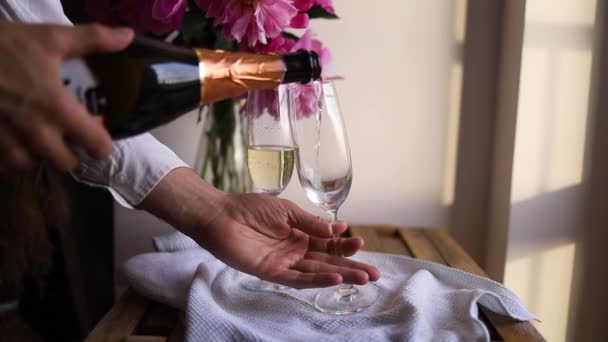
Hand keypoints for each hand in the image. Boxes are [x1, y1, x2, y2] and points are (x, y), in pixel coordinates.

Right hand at [0, 21, 133, 170]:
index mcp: (58, 111)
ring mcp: (7, 145)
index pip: (97, 147)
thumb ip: (92, 39)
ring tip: (34, 133)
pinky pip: (4, 164)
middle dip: (69, 151)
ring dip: (37, 155)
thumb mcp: (48, 38)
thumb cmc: (0, 46)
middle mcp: (36, 135)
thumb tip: (128, 36)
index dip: (101, 143)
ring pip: (34, 165)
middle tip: (63, 133)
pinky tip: (9, 135)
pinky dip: (9, 154)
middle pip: (67, 163)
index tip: (96, 133)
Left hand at [140, 168, 379, 288]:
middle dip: (351, 267)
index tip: (361, 241)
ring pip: (317, 272)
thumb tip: (337, 229)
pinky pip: (297, 279)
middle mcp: (295, 251)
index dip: (344, 245)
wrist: (222, 214)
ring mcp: (284, 263)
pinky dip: (317, 280)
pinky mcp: (272, 272)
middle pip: (328, 262)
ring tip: (363, 278)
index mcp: (299, 235)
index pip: (328, 244)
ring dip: (340, 275)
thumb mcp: (286, 211)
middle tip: (374, 273)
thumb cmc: (250, 208)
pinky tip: (335, 278)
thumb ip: (310, 223)